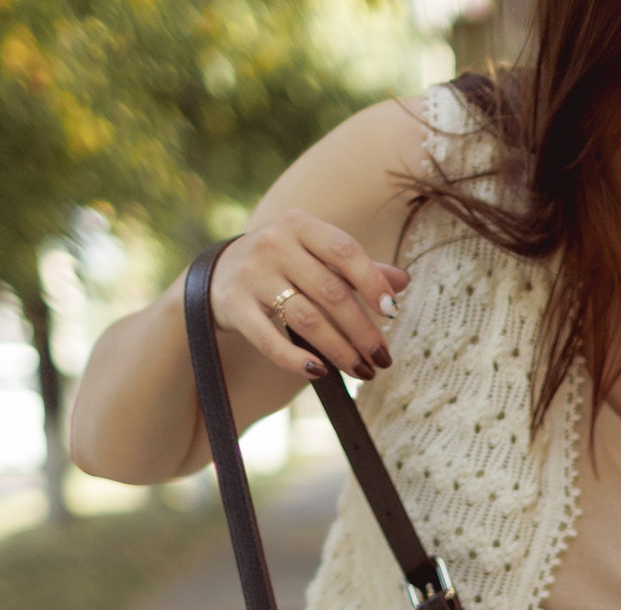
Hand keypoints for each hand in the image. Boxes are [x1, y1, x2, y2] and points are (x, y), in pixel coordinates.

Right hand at [211, 210, 409, 384]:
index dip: (373, 282)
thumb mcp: (315, 253)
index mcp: (300, 225)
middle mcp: (275, 244)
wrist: (218, 271)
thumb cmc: (283, 263)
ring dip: (340, 350)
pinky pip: (268, 338)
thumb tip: (402, 280)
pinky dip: (294, 359)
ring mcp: (252, 274)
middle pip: (330, 292)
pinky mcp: (234, 305)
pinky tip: (319, 372)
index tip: (392, 312)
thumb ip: (356, 267)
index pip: (345, 250)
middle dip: (363, 330)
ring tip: (362, 370)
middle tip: (383, 358)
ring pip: (306, 318)